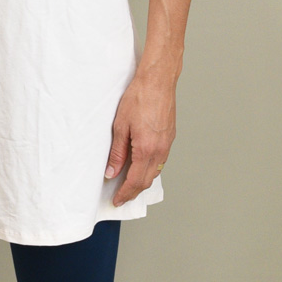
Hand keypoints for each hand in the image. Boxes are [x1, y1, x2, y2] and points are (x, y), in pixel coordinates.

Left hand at [104, 67, 175, 206]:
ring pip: (155, 172)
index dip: (125, 193)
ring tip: (129, 185)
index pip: (135, 181)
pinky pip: (160, 161)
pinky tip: (142, 167)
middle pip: (147, 181)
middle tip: (122, 197)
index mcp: (146, 149)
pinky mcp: (169, 137)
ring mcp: (167, 144)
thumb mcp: (120, 126)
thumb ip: (117, 152)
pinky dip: (150, 170)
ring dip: (142, 182)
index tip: (117, 200)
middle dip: (133, 192)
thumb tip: (112, 172)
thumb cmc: (139, 98)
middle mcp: (160, 150)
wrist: (158, 81)